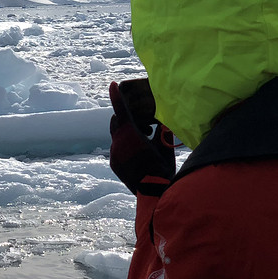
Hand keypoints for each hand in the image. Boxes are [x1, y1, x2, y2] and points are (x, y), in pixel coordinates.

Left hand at [109, 81, 174, 195]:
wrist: (153, 194)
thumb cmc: (162, 169)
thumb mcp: (165, 148)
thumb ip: (162, 133)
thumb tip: (164, 122)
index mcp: (131, 135)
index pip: (122, 111)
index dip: (117, 97)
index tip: (113, 84)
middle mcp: (118, 142)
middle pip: (117, 123)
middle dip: (126, 119)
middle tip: (143, 126)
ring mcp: (114, 154)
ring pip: (116, 136)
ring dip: (127, 135)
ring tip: (143, 141)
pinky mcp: (113, 163)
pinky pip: (116, 149)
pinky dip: (125, 147)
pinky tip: (138, 154)